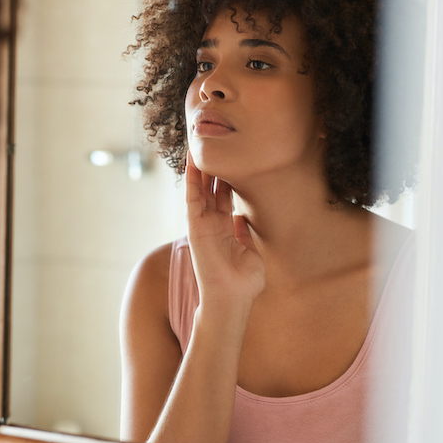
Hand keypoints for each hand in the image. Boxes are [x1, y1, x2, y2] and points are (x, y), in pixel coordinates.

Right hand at [185, 152, 264, 311]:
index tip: (230, 158)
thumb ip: (244, 234)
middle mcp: (213, 224)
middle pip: (211, 188)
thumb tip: (242, 219)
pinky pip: (192, 199)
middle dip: (213, 167)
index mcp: (225, 228)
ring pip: (200, 189)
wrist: (233, 299)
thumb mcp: (250, 253)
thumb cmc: (243, 283)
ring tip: (199, 143)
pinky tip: (192, 161)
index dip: (226, 177)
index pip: (224, 196)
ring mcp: (203, 224)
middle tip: (214, 143)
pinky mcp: (196, 227)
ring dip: (200, 167)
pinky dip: (192, 180)